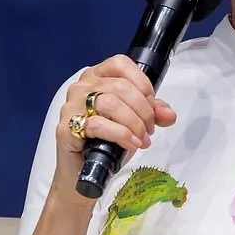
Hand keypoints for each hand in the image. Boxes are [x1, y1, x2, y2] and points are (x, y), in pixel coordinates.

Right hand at [54, 54, 176, 201]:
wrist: (84, 171)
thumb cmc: (106, 141)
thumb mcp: (134, 121)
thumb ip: (153, 113)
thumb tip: (169, 114)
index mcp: (96, 77)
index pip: (120, 64)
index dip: (142, 83)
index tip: (152, 104)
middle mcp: (81, 87)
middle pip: (120, 86)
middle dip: (142, 110)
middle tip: (149, 129)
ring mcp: (71, 106)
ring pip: (109, 102)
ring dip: (133, 123)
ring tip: (141, 139)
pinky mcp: (65, 128)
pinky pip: (96, 124)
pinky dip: (120, 134)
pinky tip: (131, 143)